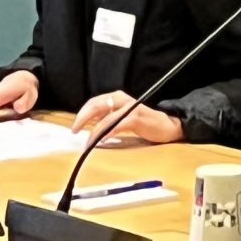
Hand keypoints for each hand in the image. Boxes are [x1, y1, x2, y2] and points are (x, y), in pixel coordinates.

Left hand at [67, 90, 183, 144]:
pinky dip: (109, 132)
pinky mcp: (137, 118)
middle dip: (82, 119)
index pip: (93, 102)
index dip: (81, 114)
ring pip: (106, 117)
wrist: (165, 126)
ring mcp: (130, 108)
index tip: (74, 127)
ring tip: (88, 142)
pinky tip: (103, 140)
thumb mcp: (120, 117)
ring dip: (95, 131)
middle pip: (96, 105)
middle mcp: (122, 99)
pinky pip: (118, 125)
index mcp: (116, 97)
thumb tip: (88, 125)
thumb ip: (107, 117)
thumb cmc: (142, 123)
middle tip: (75, 131)